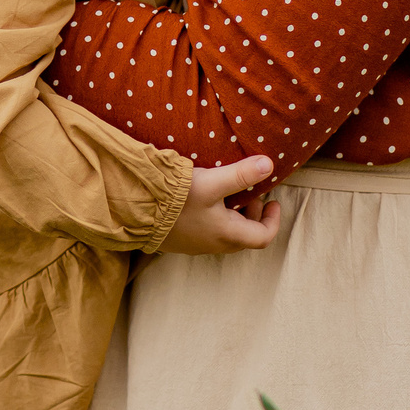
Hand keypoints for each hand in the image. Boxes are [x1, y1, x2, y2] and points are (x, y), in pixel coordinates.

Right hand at [159, 156, 280, 255]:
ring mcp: (196, 245)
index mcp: (227, 234)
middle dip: (252, 216)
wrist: (136, 213)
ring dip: (233, 217)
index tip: (273, 201)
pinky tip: (203, 201)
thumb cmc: (177, 200)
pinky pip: (207, 233)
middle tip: (250, 195)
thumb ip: (240, 174)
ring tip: (227, 195)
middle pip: (245, 236)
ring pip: (226, 235)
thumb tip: (269, 164)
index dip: (273, 220)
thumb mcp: (211, 182)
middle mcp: (214, 244)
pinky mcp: (181, 241)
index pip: (263, 237)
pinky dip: (215, 219)